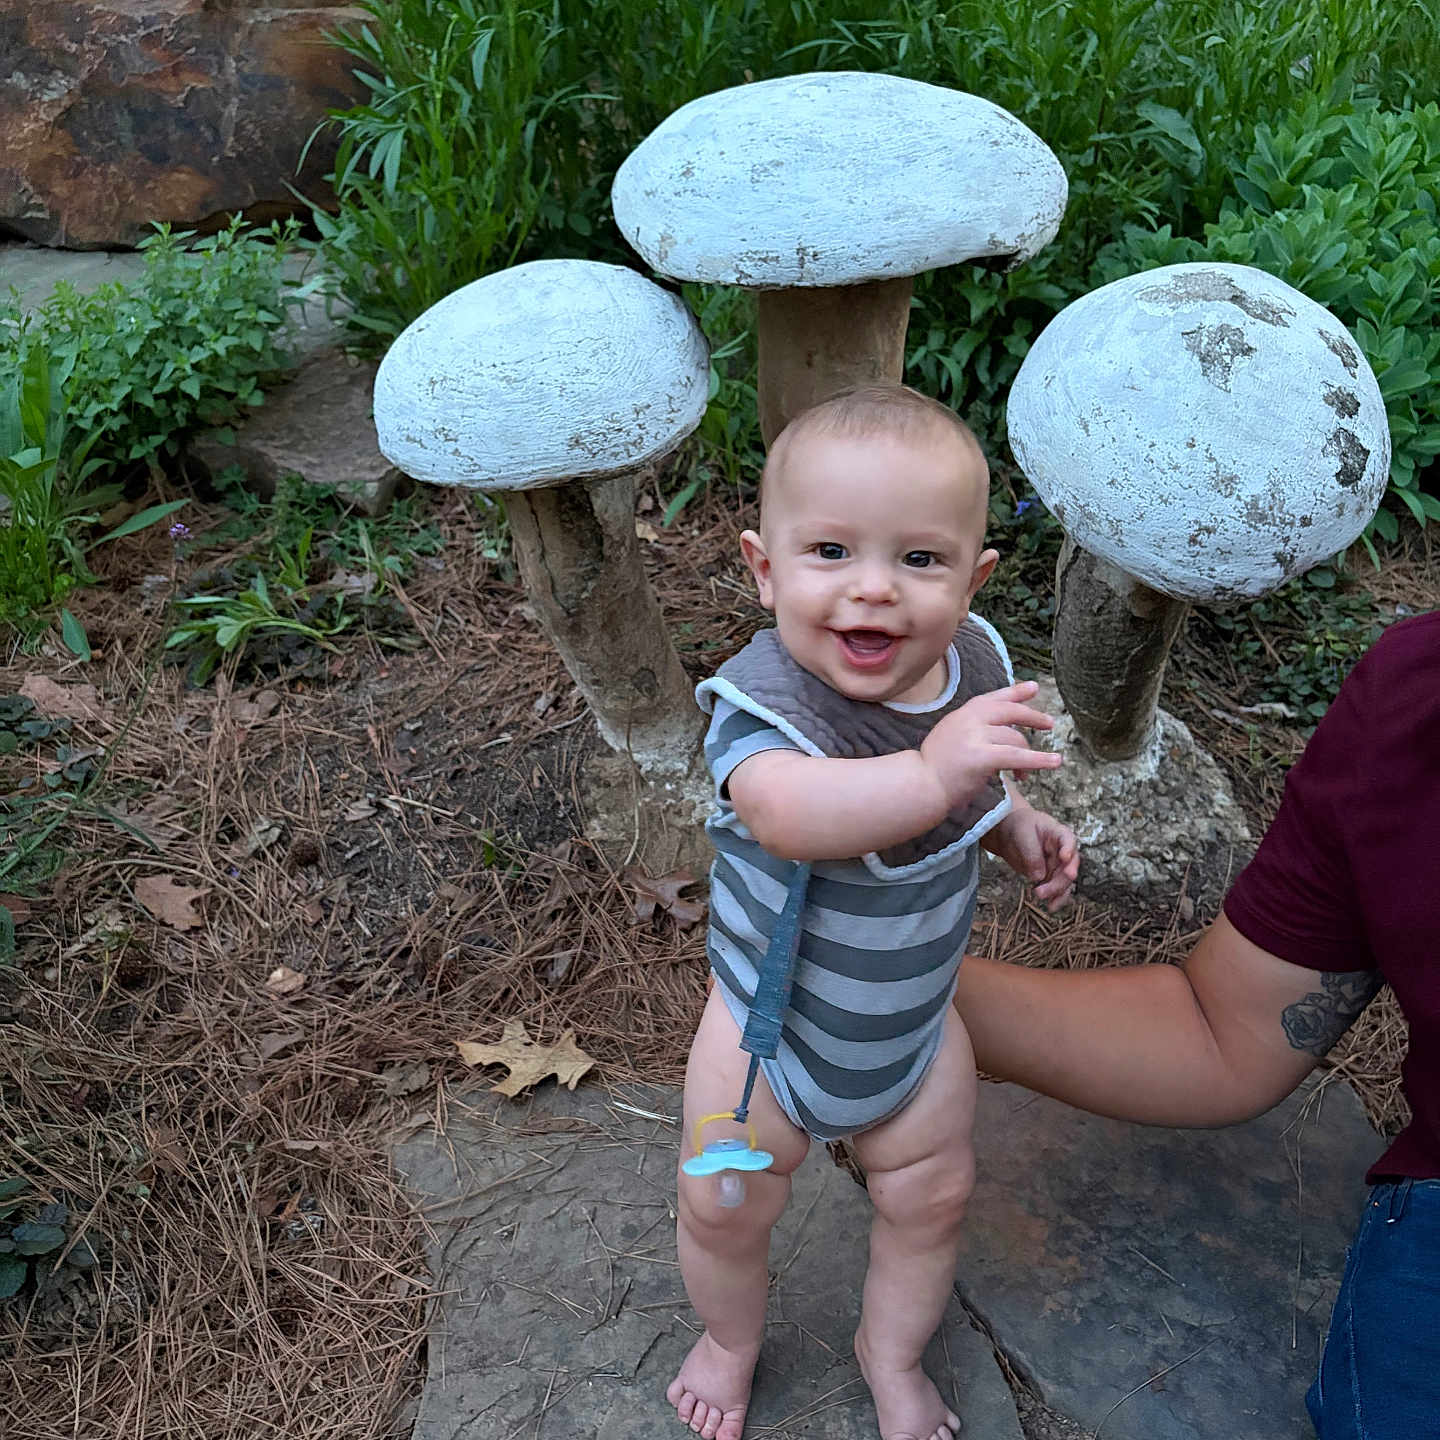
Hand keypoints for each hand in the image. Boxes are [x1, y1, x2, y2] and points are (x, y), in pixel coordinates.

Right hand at [919, 680, 1061, 808]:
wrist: (921, 783)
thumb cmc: (937, 765)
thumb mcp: (953, 733)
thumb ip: (974, 725)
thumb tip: (1004, 723)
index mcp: (963, 712)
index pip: (995, 697)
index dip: (1016, 692)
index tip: (1033, 688)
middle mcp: (970, 719)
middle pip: (1010, 711)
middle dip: (1033, 716)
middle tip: (1049, 723)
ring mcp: (976, 736)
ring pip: (1015, 739)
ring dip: (1027, 756)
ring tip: (1024, 775)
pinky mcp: (982, 757)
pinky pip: (1017, 756)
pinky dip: (1039, 760)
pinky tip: (1055, 762)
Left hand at [990, 803, 1078, 910]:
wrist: (1011, 832)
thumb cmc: (1020, 826)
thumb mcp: (1023, 834)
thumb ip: (1031, 853)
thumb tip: (1038, 877)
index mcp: (1058, 833)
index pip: (1068, 840)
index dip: (1069, 849)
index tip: (1064, 858)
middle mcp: (1063, 850)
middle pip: (1068, 867)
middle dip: (1059, 880)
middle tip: (1042, 890)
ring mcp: (1057, 864)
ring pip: (1064, 881)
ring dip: (1056, 892)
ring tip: (1040, 895)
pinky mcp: (1050, 875)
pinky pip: (1057, 888)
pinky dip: (1055, 898)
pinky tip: (1050, 906)